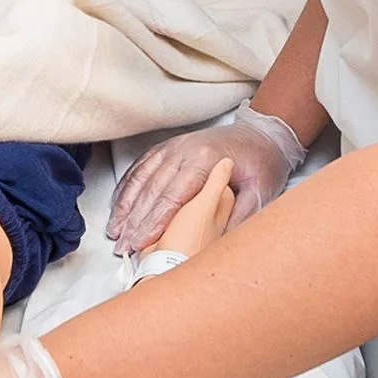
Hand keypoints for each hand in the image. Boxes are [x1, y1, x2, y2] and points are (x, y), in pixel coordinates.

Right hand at [107, 102, 305, 254]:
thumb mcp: (261, 191)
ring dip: (126, 205)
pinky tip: (119, 204)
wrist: (264, 133)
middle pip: (153, 190)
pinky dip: (128, 186)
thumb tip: (219, 245)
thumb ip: (239, 217)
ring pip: (143, 178)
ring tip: (114, 230)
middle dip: (135, 220)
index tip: (142, 242)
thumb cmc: (263, 162)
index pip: (174, 197)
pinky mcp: (169, 147)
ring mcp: (174, 147)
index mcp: (206, 160)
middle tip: (123, 245)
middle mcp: (185, 150)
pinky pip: (142, 166)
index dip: (155, 222)